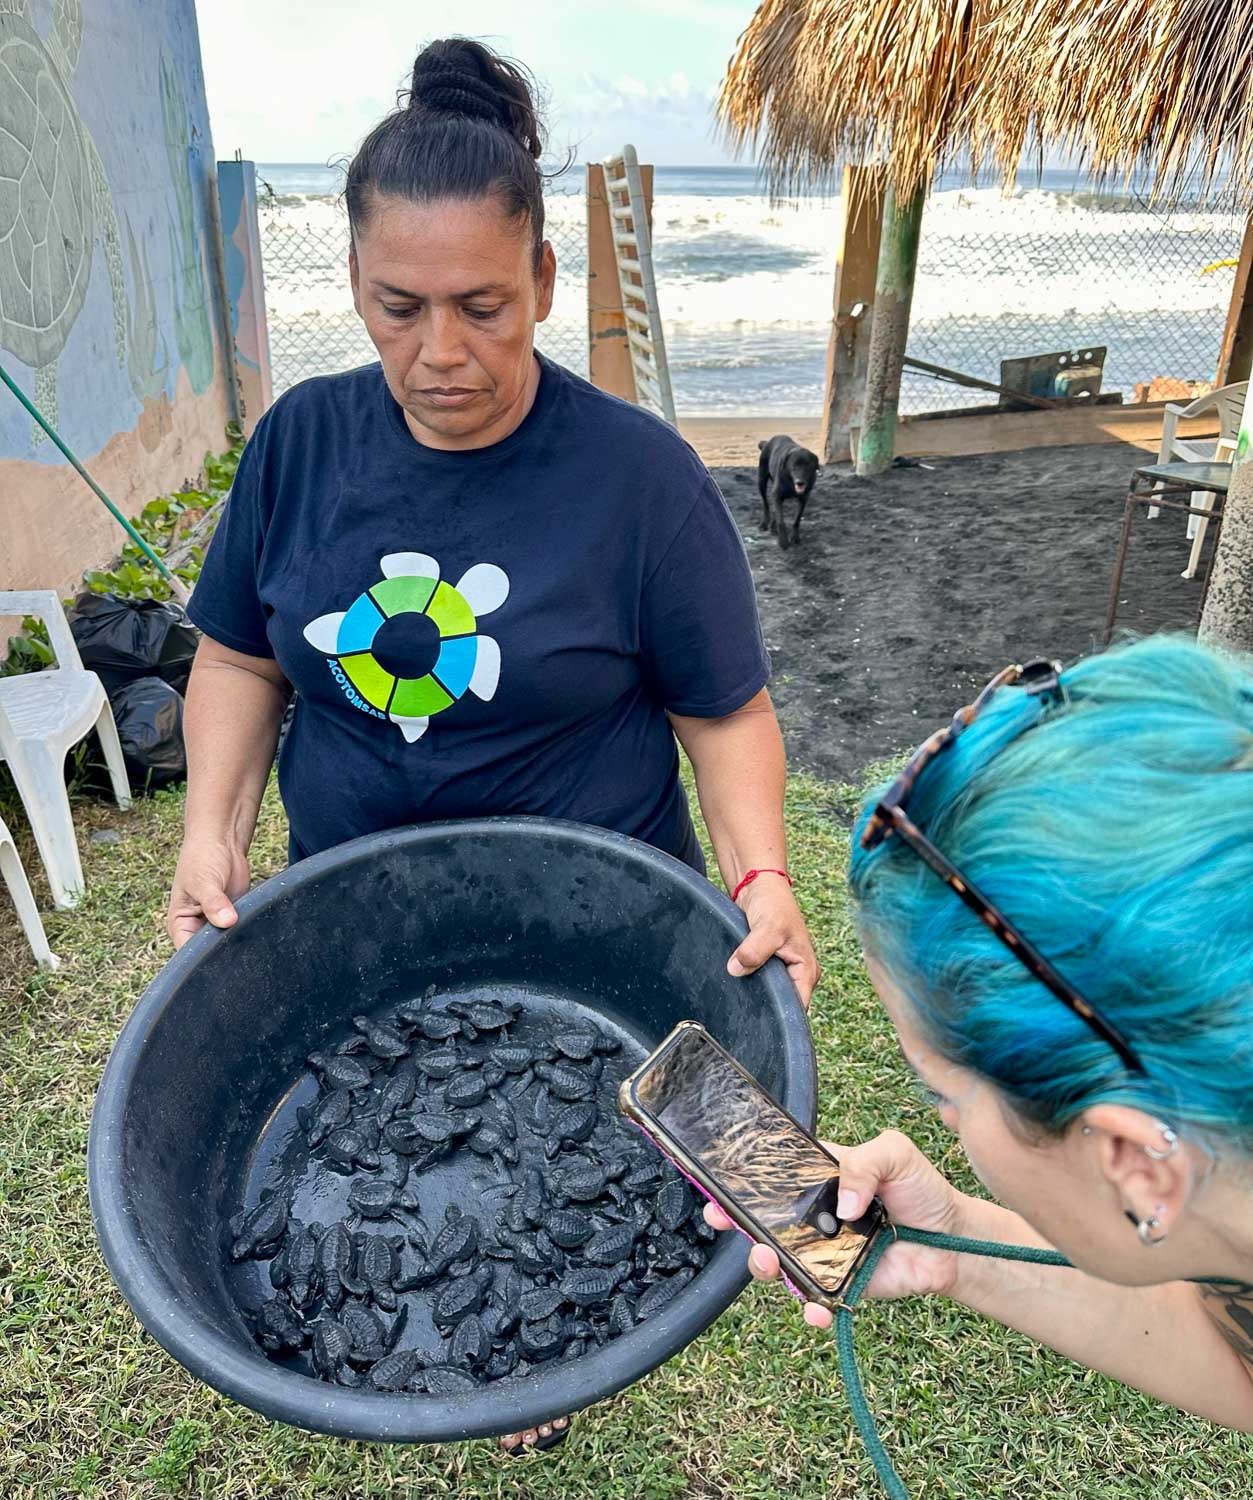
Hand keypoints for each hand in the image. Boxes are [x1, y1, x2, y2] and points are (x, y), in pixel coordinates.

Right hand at [166, 835, 250, 947]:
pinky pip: (241, 931)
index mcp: (180, 925)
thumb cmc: (202, 858)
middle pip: (210, 952)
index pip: (188, 954)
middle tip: (236, 945)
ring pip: (227, 943)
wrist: (222, 841)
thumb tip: (228, 921)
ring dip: (236, 940)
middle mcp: (196, 929)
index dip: (202, 959)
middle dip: (222, 950)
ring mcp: (217, 924)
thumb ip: (214, 903)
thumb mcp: (204, 881)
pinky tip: (254, 929)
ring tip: (245, 936)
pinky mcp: (235, 917)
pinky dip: (247, 931)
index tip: (219, 955)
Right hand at [703, 1130, 970, 1326]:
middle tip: (724, 1219)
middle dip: (737, 1222)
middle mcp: (814, 1215)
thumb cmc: (921, 1188)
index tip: (718, 1183)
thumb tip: (842, 1206)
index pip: (774, 1175)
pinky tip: (814, 1308)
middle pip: (764, 1220)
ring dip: (765, 1264)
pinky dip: (810, 1308)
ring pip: (780, 1261)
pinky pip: (814, 1299)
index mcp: (820, 1178)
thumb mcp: (895, 1154)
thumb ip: (864, 1164)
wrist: (954, 1240)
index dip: (743, 1179)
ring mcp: (824, 1252)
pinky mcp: (841, 1284)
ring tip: (768, 1261)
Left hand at [727, 876, 819, 1006]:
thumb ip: (755, 950)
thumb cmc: (772, 903)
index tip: (760, 1020)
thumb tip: (736, 969)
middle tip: (744, 1013)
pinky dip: (747, 982)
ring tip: (738, 1001)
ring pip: (768, 994)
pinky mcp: (766, 965)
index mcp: (806, 970)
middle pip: (782, 1004)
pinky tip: (735, 986)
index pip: (797, 1008)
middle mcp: (797, 975)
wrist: (759, 887)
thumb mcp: (767, 927)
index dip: (781, 1017)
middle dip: (765, 1007)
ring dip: (754, 994)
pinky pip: (757, 981)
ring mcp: (782, 971)